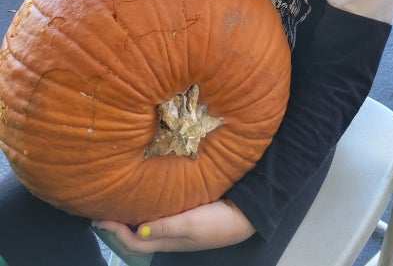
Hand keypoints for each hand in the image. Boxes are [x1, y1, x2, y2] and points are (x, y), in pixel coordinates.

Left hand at [94, 199, 254, 253]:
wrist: (245, 215)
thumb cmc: (218, 221)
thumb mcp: (191, 224)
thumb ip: (165, 227)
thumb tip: (137, 232)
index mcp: (168, 240)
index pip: (133, 242)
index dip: (115, 232)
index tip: (100, 218)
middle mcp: (170, 235)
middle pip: (137, 236)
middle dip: (118, 227)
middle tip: (104, 209)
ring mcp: (178, 226)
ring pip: (147, 226)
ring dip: (131, 218)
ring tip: (120, 202)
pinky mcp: (186, 215)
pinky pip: (160, 216)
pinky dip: (147, 209)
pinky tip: (146, 196)